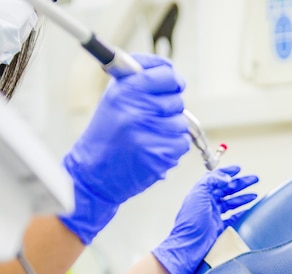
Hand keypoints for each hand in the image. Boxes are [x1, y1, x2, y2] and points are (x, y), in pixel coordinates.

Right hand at [59, 54, 189, 243]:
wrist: (95, 171)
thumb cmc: (107, 131)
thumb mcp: (115, 96)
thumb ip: (140, 79)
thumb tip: (168, 70)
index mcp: (126, 91)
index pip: (168, 75)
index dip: (173, 80)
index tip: (172, 85)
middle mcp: (138, 111)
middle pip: (177, 100)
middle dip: (168, 108)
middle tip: (150, 116)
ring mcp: (150, 134)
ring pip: (181, 123)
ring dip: (170, 129)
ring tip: (148, 134)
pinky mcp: (161, 155)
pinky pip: (182, 143)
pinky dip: (172, 146)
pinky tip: (153, 148)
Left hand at [152, 165, 258, 273]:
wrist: (189, 245)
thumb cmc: (190, 223)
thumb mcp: (198, 195)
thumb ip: (211, 182)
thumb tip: (225, 177)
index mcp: (202, 194)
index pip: (216, 179)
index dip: (227, 172)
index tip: (238, 169)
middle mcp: (207, 203)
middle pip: (227, 189)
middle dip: (241, 183)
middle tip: (253, 179)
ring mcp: (214, 215)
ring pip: (231, 202)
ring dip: (243, 197)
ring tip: (254, 193)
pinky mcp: (219, 227)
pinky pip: (233, 217)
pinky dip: (241, 212)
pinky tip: (248, 209)